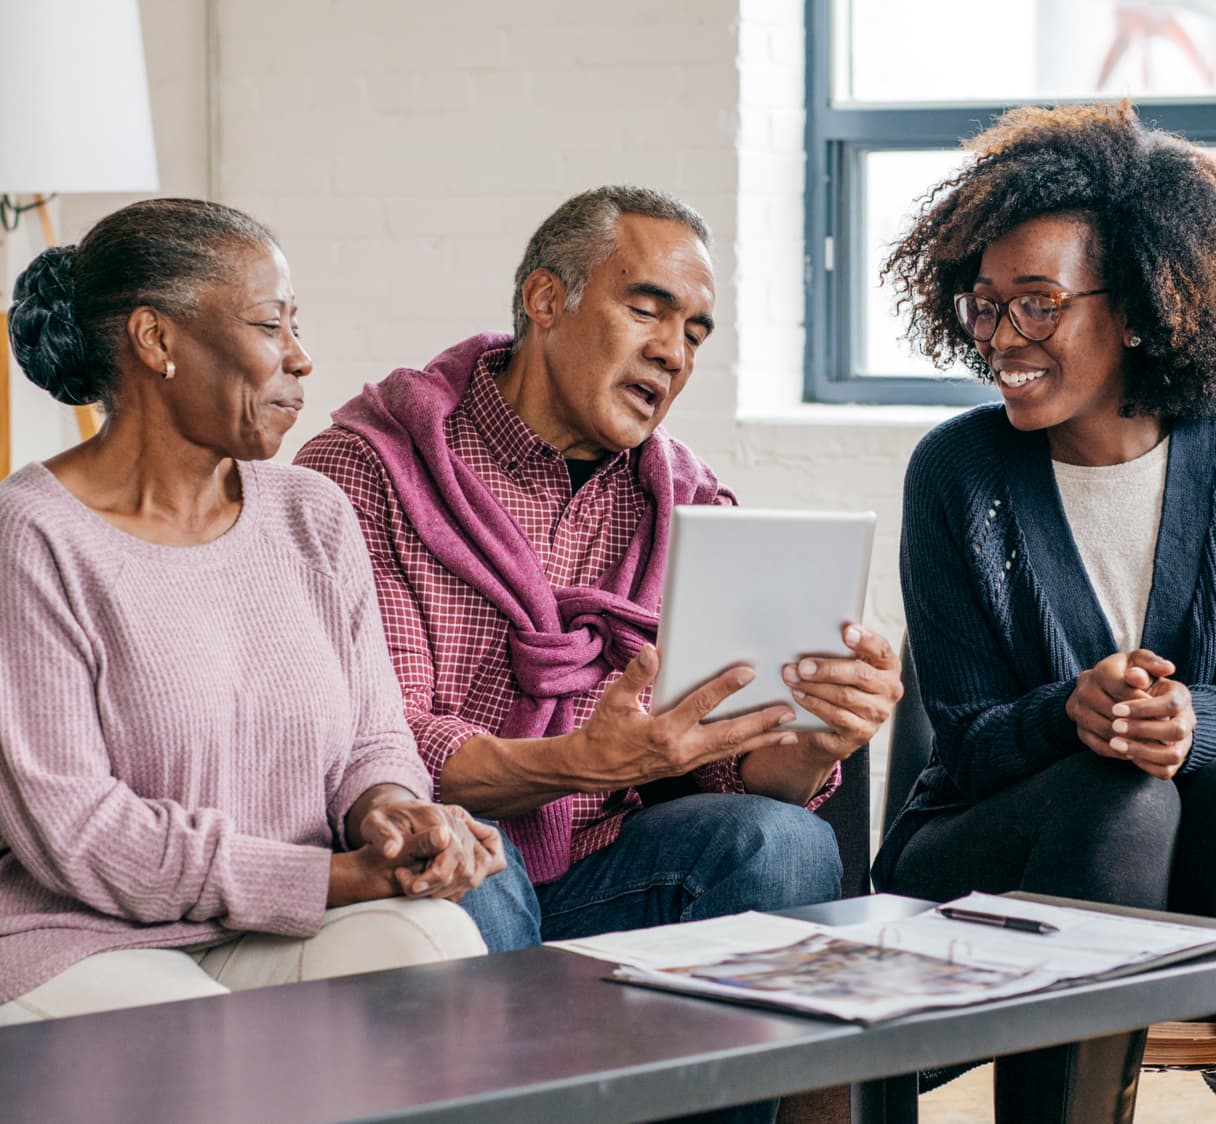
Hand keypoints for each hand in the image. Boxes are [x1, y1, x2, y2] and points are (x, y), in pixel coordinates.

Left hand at [331, 787, 504, 905]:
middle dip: (439, 887)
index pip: (450, 852)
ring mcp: (467, 833)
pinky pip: (489, 863)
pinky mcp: (471, 842)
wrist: (393, 815)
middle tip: (412, 888)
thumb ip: (383, 836)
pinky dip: (467, 880)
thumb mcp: (375, 824)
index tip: (412, 886)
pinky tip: (442, 888)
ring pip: (476, 871)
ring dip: (452, 888)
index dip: (433, 876)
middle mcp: (457, 824)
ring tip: (424, 889)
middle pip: (465, 868)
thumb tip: (392, 850)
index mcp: (436, 816)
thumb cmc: (383, 821)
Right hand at [572, 643, 799, 787]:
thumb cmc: (602, 732)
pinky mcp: (686, 767)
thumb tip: (652, 651)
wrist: (591, 769)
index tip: (747, 673)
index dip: (724, 687)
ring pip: (731, 749)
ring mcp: (686, 762)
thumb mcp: (614, 700)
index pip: (700, 705)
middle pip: (729, 735)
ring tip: (790, 732)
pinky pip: (722, 756)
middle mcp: (681, 750)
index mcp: (663, 731)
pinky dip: (745, 748)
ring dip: (761, 739)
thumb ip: (636, 675)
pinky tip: (762, 741)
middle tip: (788, 710)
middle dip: (761, 723)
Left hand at [779, 624, 902, 758]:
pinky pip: (836, 716)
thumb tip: (815, 634)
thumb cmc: (841, 684)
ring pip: (845, 696)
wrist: (837, 727)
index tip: (846, 631)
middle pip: (859, 674)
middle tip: (802, 665)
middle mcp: (889, 689)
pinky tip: (799, 695)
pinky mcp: (862, 732)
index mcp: (888, 666)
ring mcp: (878, 713)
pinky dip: (814, 704)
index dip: (865, 639)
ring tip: (792, 677)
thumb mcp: (846, 665)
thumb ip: (840, 650)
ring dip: (814, 686)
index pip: (880, 649)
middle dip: (827, 669)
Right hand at [1066, 649, 1193, 778]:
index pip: (1122, 689)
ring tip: (1153, 745)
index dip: (1144, 703)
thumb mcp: (1139, 662)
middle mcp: (1084, 690)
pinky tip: (1137, 751)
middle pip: (1114, 712)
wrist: (1098, 687)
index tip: (1164, 713)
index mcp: (1100, 671)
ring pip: (1107, 730)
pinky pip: (1099, 745)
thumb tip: (1167, 669)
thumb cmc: (1126, 673)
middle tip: (1163, 735)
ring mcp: (1079, 711)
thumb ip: (1152, 664)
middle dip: (1139, 724)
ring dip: (1131, 740)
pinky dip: (1119, 751)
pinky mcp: (1080, 730)